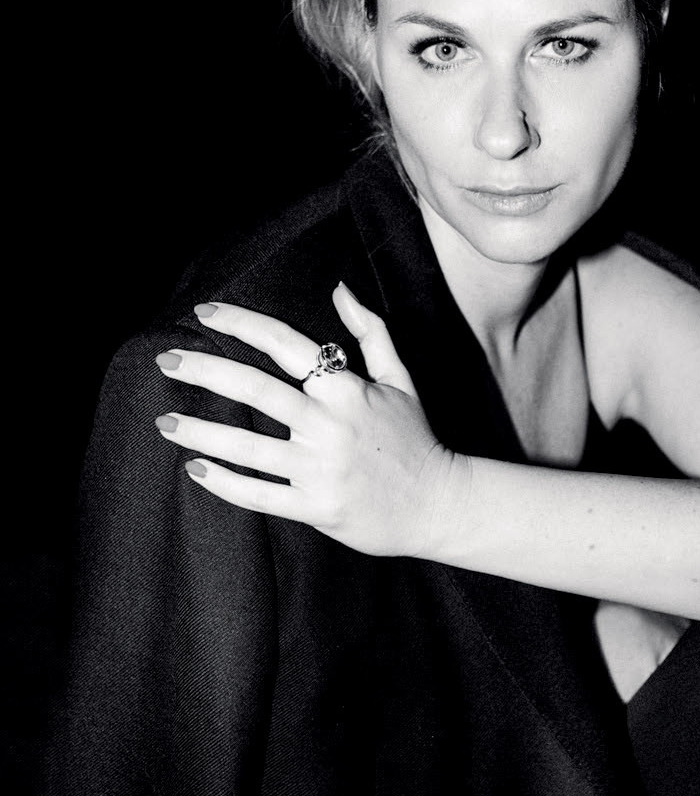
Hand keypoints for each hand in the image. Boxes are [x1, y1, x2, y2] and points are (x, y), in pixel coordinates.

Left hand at [153, 283, 462, 557]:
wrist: (439, 504)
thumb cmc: (416, 438)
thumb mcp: (401, 378)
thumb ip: (370, 332)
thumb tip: (339, 288)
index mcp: (348, 389)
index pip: (285, 344)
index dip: (241, 324)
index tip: (203, 313)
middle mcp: (330, 425)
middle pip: (255, 390)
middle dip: (204, 371)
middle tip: (164, 361)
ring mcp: (321, 468)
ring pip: (248, 447)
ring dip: (200, 432)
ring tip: (164, 421)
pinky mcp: (316, 506)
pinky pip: (260, 495)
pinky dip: (225, 483)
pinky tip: (196, 469)